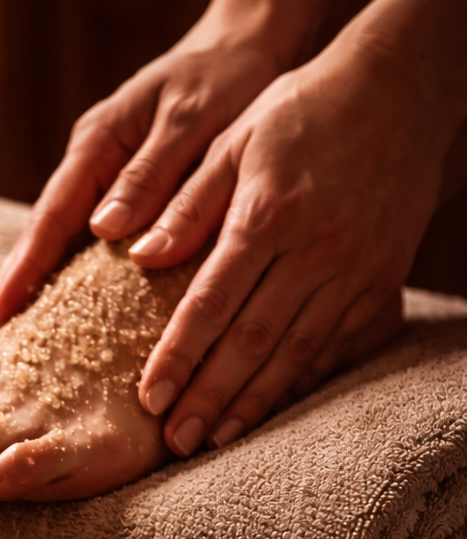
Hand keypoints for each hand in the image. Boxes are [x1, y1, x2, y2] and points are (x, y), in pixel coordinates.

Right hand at [0, 15, 280, 333]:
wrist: (249, 42)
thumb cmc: (226, 77)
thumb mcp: (192, 121)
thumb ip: (151, 174)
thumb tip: (102, 230)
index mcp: (100, 141)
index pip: (52, 216)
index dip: (23, 269)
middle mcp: (92, 160)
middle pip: (42, 231)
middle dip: (8, 284)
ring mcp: (104, 173)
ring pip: (59, 236)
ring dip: (31, 282)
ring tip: (3, 330)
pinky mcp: (125, 186)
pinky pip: (87, 235)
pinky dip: (67, 269)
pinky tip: (56, 302)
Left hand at [132, 34, 446, 454]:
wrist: (400, 97)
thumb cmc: (301, 112)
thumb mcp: (234, 140)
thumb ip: (187, 203)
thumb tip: (139, 254)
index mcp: (269, 215)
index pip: (212, 301)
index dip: (179, 355)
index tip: (148, 397)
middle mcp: (315, 252)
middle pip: (252, 342)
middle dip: (209, 397)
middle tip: (173, 441)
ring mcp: (353, 272)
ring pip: (295, 354)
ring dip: (251, 402)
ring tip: (211, 439)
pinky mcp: (379, 282)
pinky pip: (335, 347)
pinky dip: (299, 383)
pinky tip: (267, 409)